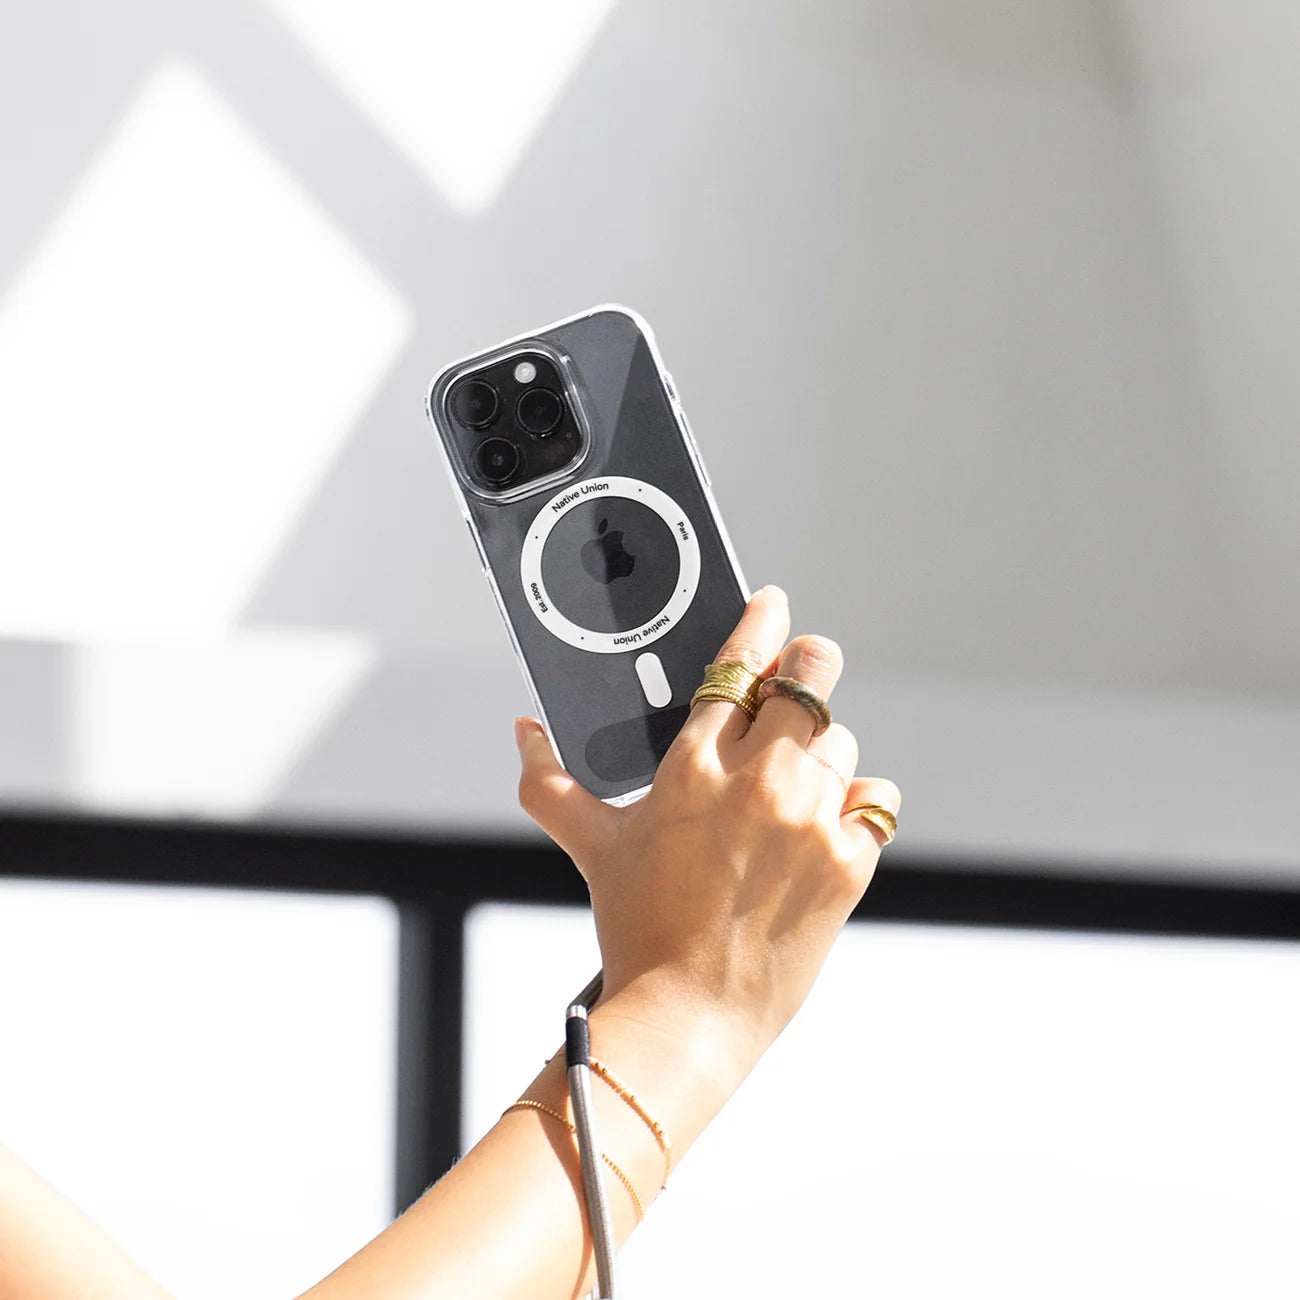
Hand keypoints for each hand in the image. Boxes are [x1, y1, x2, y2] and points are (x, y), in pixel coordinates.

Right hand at [514, 585, 899, 1078]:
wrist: (691, 1013)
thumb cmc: (636, 926)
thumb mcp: (591, 847)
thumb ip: (550, 782)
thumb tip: (524, 729)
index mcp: (693, 767)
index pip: (737, 664)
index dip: (760, 622)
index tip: (772, 602)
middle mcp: (757, 782)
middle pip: (812, 678)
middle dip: (809, 666)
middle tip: (802, 673)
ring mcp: (808, 820)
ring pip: (841, 740)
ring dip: (822, 751)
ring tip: (792, 785)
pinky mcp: (848, 861)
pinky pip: (875, 799)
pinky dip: (856, 803)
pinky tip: (826, 822)